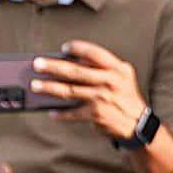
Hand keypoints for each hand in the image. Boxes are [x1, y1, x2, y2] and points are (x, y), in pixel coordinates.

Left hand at [27, 39, 151, 146]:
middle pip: (76, 72)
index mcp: (116, 68)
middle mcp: (110, 81)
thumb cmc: (124, 98)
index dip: (78, 49)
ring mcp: (102, 98)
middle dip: (53, 67)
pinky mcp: (96, 114)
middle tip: (37, 64)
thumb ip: (103, 69)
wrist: (137, 123)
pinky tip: (51, 112)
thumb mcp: (122, 77)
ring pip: (70, 91)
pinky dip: (61, 113)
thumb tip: (70, 66)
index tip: (63, 48)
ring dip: (49, 88)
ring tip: (35, 85)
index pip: (94, 53)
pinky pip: (73, 113)